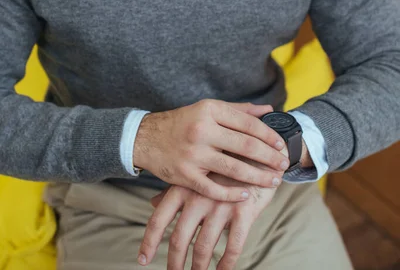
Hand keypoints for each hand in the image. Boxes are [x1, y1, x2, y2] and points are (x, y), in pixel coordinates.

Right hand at [134, 99, 290, 201]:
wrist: (145, 138)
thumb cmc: (183, 122)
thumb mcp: (208, 109)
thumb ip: (239, 110)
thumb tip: (268, 110)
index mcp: (210, 111)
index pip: (247, 124)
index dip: (268, 135)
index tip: (281, 145)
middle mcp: (202, 130)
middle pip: (245, 146)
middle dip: (269, 157)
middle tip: (283, 165)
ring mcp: (193, 154)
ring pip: (234, 169)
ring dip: (257, 177)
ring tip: (273, 181)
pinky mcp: (185, 175)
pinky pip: (213, 189)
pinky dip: (231, 194)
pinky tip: (245, 195)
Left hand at [138, 151, 287, 269]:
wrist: (258, 151)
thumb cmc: (222, 164)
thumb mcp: (196, 172)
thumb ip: (174, 190)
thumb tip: (152, 204)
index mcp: (184, 187)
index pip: (160, 218)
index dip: (149, 241)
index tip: (142, 260)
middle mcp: (199, 196)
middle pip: (180, 239)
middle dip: (175, 262)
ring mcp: (221, 204)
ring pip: (204, 247)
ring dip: (200, 267)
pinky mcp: (243, 211)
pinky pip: (233, 246)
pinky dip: (227, 264)